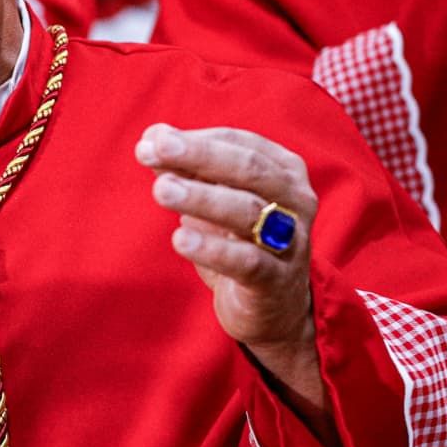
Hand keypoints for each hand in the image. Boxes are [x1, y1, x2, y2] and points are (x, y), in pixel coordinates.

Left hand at [136, 125, 316, 353]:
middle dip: (200, 155)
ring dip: (201, 197)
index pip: (239, 143)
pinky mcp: (276, 281)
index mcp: (284, 170)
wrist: (273, 307)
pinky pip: (246, 262)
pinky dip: (213, 249)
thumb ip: (187, 170)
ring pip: (247, 212)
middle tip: (155, 149)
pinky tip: (180, 239)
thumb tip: (151, 139)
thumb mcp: (215, 201)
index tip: (152, 141)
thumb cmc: (240, 241)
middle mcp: (295, 199)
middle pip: (249, 168)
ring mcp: (291, 241)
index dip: (195, 139)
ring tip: (162, 189)